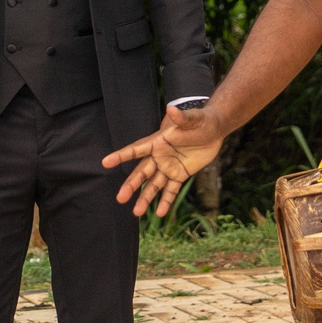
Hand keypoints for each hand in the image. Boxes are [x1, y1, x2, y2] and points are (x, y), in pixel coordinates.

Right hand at [100, 103, 225, 217]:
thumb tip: (171, 108)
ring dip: (145, 198)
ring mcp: (169, 167)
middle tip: (120, 198)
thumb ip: (182, 117)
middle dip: (131, 185)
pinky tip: (160, 214)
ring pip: (153, 185)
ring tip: (136, 213)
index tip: (106, 162)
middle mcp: (159, 156)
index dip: (121, 156)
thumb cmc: (202, 120)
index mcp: (157, 142)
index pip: (136, 150)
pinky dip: (166, 202)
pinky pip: (171, 191)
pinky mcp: (180, 175)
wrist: (215, 130)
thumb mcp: (193, 119)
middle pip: (142, 173)